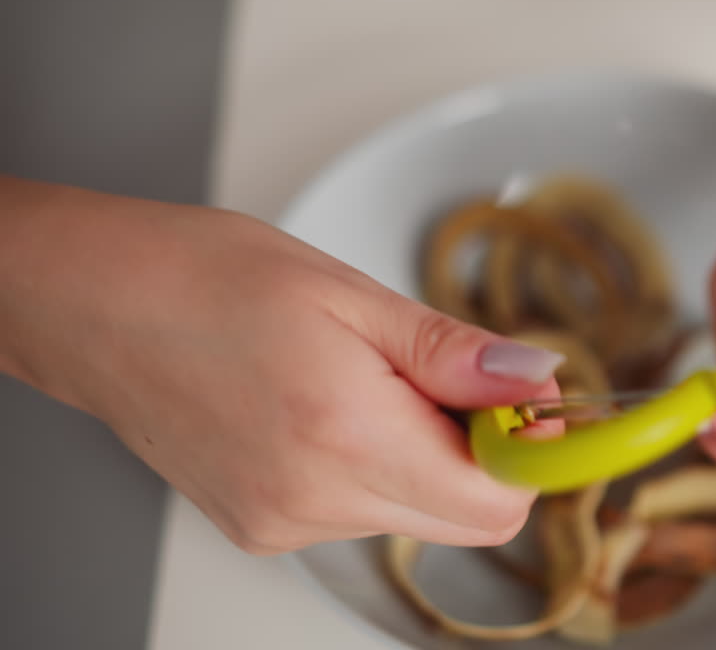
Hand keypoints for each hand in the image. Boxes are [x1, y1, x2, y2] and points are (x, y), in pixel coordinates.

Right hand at [0, 181, 564, 553]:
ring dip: (423, 451)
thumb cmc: (204, 276)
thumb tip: (536, 383)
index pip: (495, 503)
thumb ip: (454, 355)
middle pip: (463, 517)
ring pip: (413, 511)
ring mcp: (282, 524)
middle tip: (447, 373)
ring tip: (366, 376)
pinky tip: (329, 403)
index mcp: (345, 435)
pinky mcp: (262, 526)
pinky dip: (372, 462)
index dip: (530, 452)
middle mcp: (313, 502)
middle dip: (482, 450)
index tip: (525, 398)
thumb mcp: (350, 294)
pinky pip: (358, 510)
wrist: (91, 302)